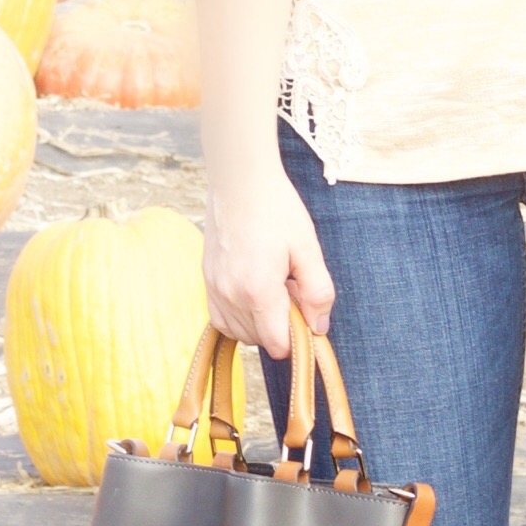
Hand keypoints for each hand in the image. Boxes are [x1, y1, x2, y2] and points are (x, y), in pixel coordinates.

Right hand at [203, 169, 333, 353]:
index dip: (297, 336)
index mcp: (258, 291)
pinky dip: (240, 317)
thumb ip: (318, 293)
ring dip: (260, 322)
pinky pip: (221, 319)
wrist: (239, 181)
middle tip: (291, 290)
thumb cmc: (277, 210)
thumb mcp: (308, 249)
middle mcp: (231, 296)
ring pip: (240, 333)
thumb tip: (319, 327)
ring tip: (273, 286)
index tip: (305, 310)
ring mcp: (214, 289)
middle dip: (280, 326)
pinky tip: (254, 293)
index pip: (277, 345)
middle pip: (259, 341)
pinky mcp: (207, 280)